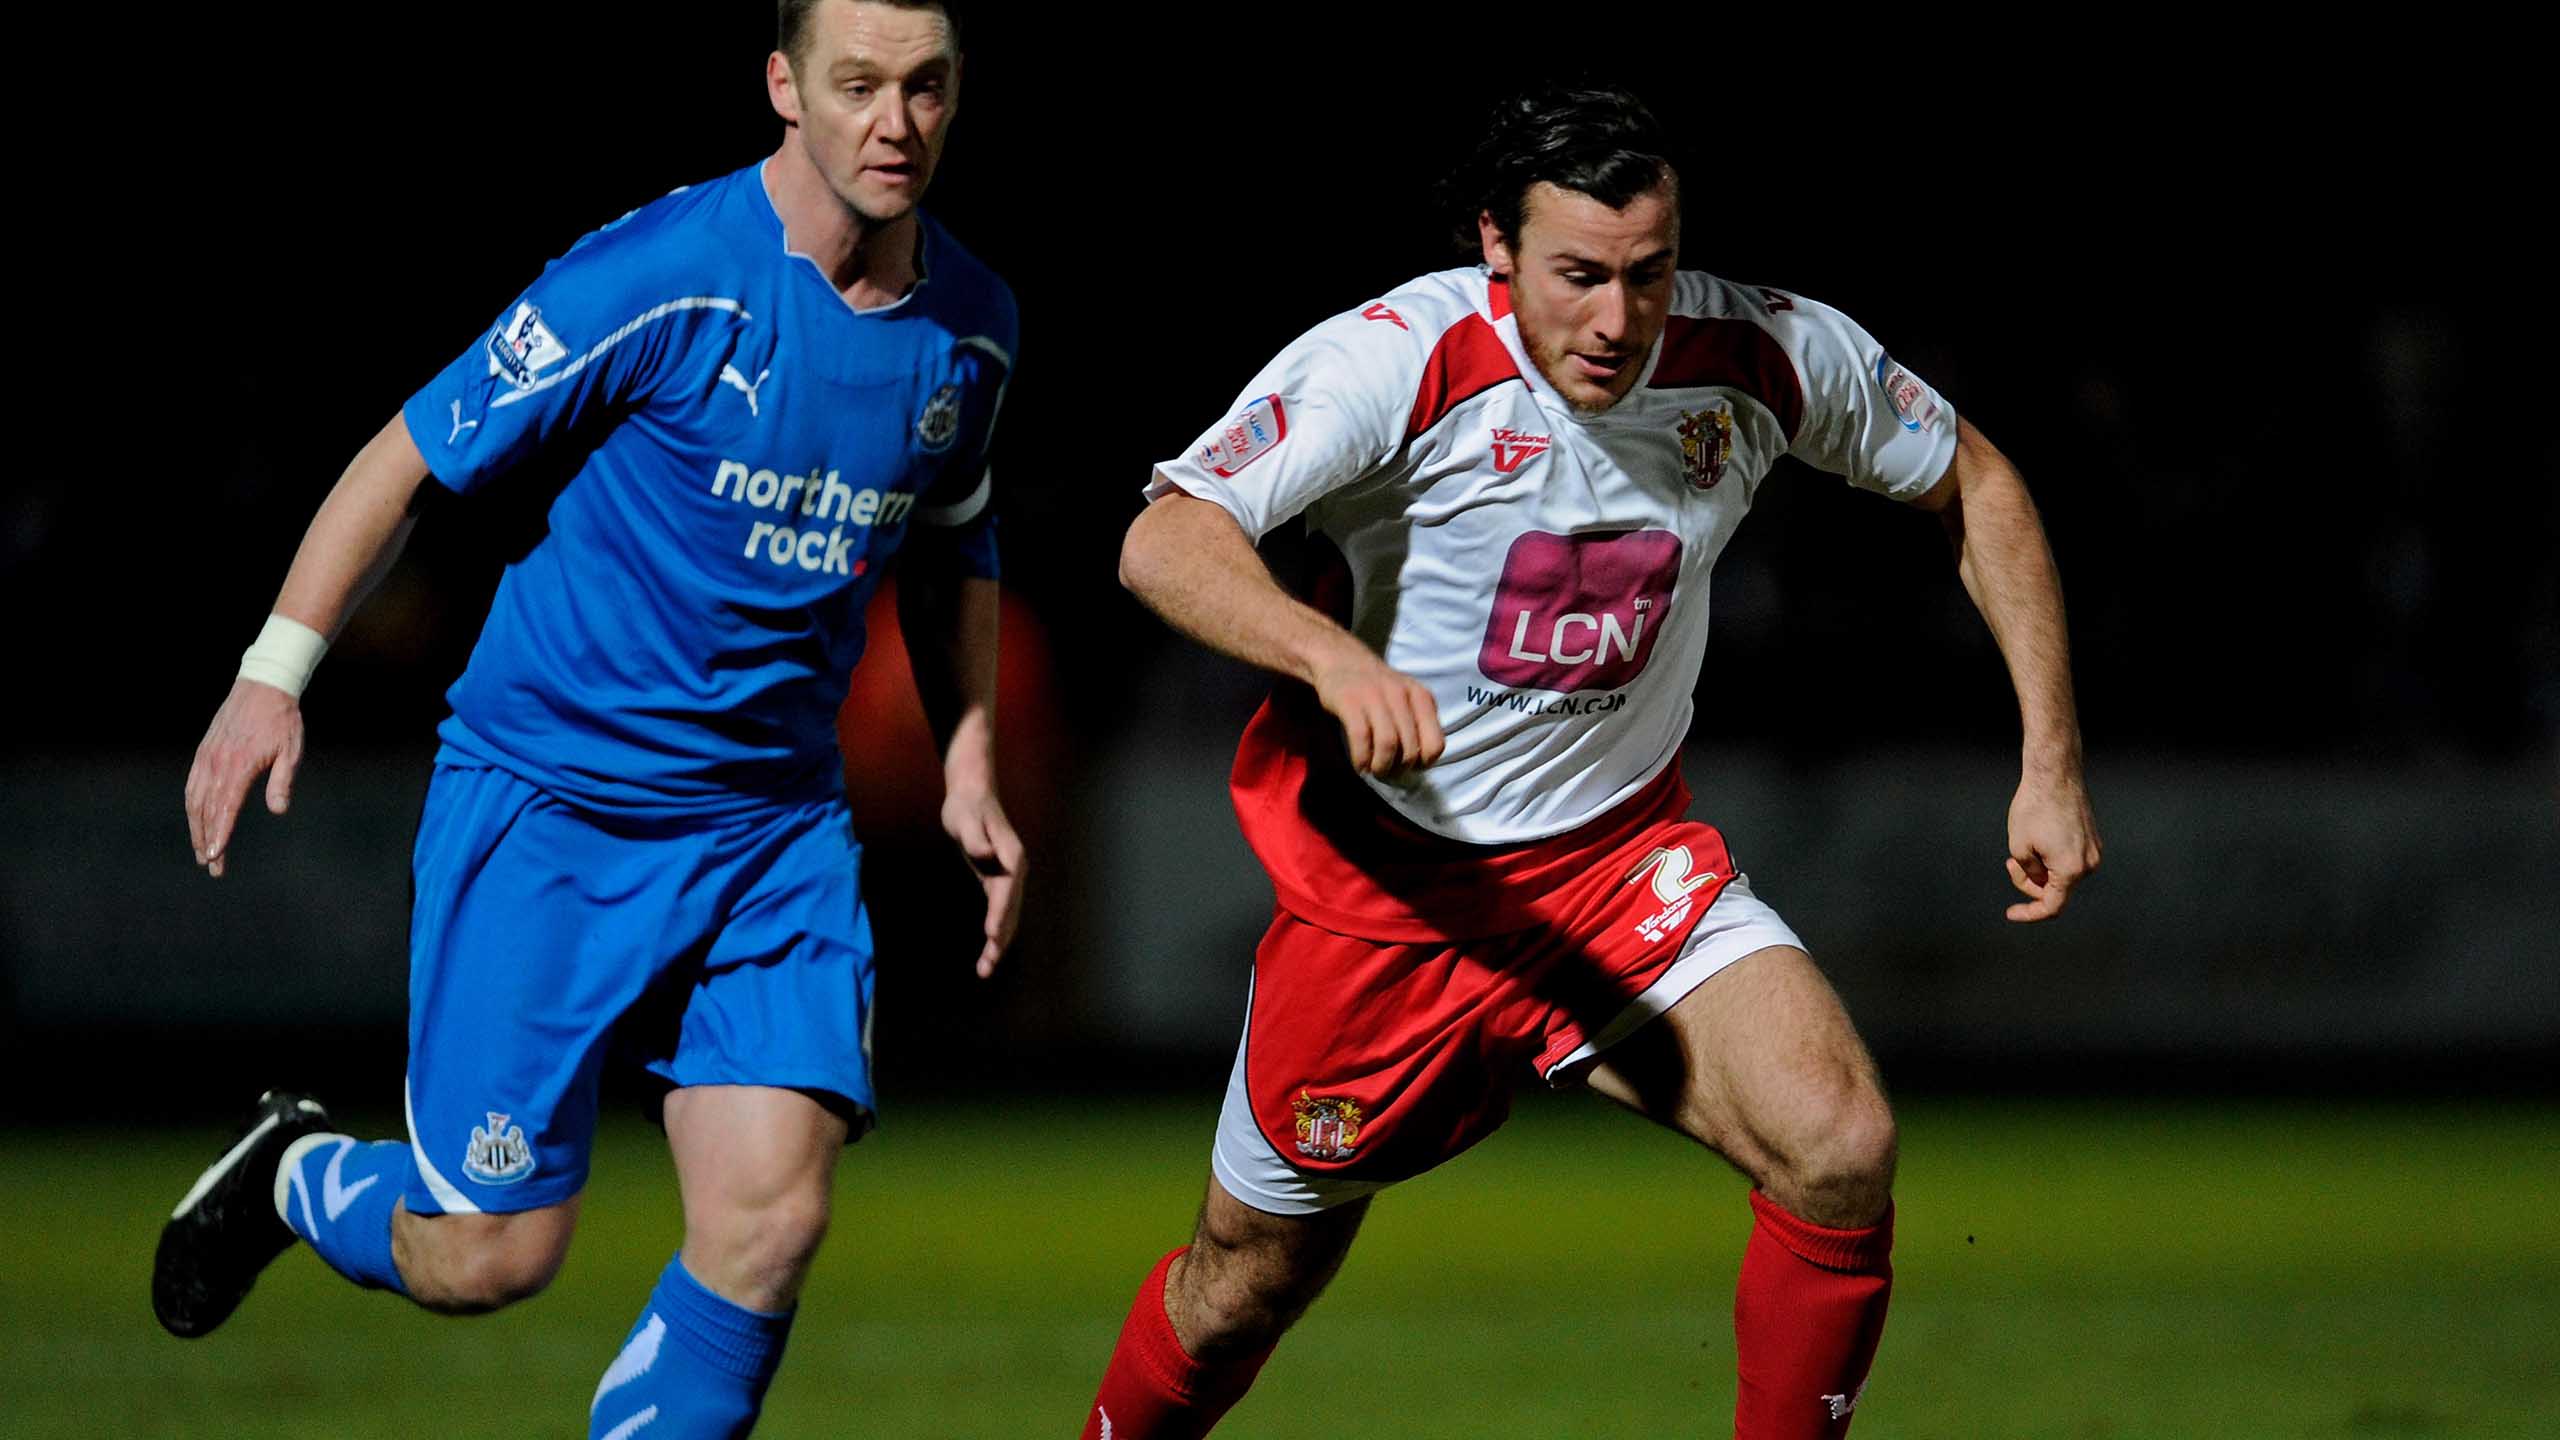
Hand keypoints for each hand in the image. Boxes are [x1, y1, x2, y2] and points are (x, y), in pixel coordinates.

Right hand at [185, 678, 305, 878]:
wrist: (262, 686)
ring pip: (195, 800)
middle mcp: (218, 763)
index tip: (214, 857)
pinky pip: (192, 785)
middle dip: (207, 840)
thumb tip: (278, 810)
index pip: (226, 807)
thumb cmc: (283, 721)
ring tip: (202, 852)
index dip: (219, 834)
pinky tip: (197, 821)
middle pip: (207, 810)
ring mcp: (207, 758)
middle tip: (212, 866)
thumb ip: (283, 781)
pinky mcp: (203, 753)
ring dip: (196, 827)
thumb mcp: (291, 750)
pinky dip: (192, 807)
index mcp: (240, 765)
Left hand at [941, 786, 1024, 978]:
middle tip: (987, 965)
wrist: (972, 795)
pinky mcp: (998, 882)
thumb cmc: (967, 806)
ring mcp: (1009, 877)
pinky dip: (995, 932)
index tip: (991, 932)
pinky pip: (1000, 912)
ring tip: (984, 969)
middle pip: (1011, 910)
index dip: (1000, 911)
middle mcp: (1015, 869)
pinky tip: (988, 950)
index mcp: (1011, 855)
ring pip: (1008, 916)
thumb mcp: (965, 818)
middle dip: (1000, 939)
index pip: (1007, 889)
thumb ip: (975, 837)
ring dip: (998, 943)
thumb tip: (985, 853)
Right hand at [1309, 639, 1444, 777]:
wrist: (1341, 659)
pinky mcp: (1349, 700)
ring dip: (1381, 766)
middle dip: (1398, 770)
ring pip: (1388, 744)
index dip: (1423, 764)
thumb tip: (1419, 765)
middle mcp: (1401, 694)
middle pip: (1410, 749)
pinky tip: (1359, 763)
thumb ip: (1418, 725)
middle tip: (1386, 772)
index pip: (1435, 744)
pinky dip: (1361, 758)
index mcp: (1421, 697)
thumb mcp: (1406, 700)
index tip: (1408, 767)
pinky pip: (1361, 737)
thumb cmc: (1377, 689)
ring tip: (1373, 770)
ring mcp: (1374, 696)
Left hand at [2004, 768, 2100, 921]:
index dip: (2030, 913)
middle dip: (2030, 881)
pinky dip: (2052, 857)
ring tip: (2023, 845)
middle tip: (2010, 863)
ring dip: (2041, 868)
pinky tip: (2039, 837)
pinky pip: (2070, 859)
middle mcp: (2089, 863)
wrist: (2055, 773)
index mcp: (2072, 870)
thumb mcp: (2019, 847)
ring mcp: (2094, 850)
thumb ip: (2028, 874)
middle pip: (2056, 889)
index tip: (2010, 913)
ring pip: (2063, 874)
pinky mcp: (2093, 838)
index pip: (2052, 906)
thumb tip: (2040, 880)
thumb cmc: (2033, 807)